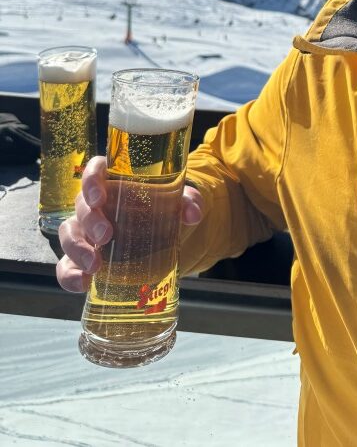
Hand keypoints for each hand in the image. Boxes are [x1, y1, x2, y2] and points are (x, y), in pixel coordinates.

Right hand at [56, 155, 203, 292]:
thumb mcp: (182, 201)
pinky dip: (68, 274)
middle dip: (89, 220)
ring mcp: (87, 232)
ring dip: (76, 249)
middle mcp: (96, 204)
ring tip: (94, 266)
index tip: (99, 197)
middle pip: (81, 205)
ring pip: (69, 234)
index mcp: (115, 181)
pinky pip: (66, 265)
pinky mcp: (85, 257)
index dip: (91, 180)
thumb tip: (192, 213)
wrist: (167, 239)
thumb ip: (190, 201)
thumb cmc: (167, 209)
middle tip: (107, 236)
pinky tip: (81, 283)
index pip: (94, 171)